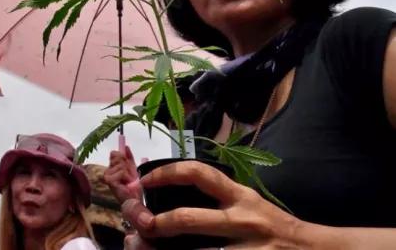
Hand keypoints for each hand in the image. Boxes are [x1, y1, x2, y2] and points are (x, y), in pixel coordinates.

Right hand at [105, 143, 142, 203]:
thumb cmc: (133, 186)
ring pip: (121, 165)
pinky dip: (128, 178)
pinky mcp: (109, 180)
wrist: (134, 199)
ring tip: (128, 182)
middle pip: (118, 157)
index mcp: (111, 167)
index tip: (128, 168)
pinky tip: (127, 184)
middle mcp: (107, 170)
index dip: (124, 158)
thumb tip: (126, 146)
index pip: (114, 153)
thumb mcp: (132, 168)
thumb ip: (129, 157)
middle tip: (129, 177)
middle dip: (127, 166)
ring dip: (129, 174)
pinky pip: (122, 172)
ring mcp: (107, 175)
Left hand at [122, 160, 302, 249]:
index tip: (144, 179)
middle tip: (141, 226)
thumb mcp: (249, 205)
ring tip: (148, 248)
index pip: (198, 173)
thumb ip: (217, 201)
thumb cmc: (274, 229)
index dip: (166, 173)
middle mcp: (243, 220)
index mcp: (240, 197)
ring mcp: (248, 249)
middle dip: (158, 223)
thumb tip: (167, 203)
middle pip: (189, 219)